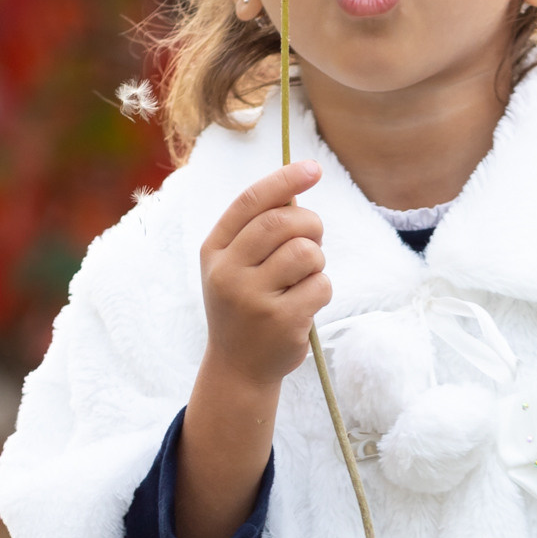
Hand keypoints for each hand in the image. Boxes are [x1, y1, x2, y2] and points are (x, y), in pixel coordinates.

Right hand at [200, 160, 330, 389]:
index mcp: (214, 251)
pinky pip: (321, 285)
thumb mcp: (236, 266)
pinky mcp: (281, 321)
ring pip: (306, 252)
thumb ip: (258, 230)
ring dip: (317, 260)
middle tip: (314, 239)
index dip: (284, 180)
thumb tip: (297, 187)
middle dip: (310, 224)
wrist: (239, 368)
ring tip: (305, 277)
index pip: (250, 203)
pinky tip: (305, 304)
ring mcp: (253, 299)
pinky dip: (322, 290)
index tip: (313, 169)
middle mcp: (228, 273)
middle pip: (283, 222)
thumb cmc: (245, 306)